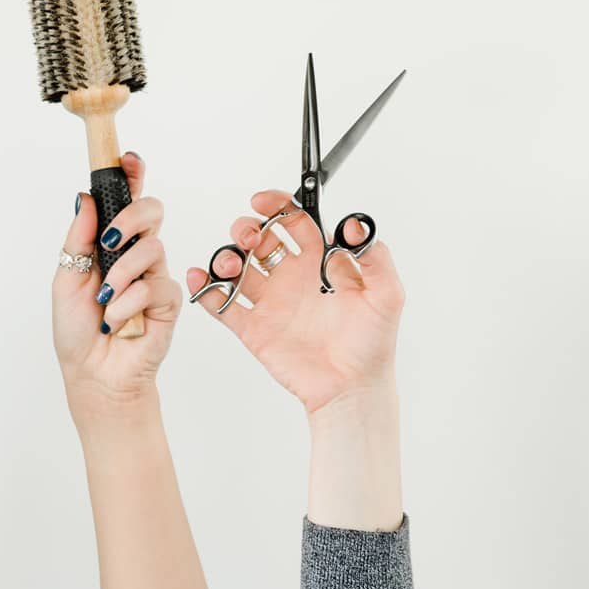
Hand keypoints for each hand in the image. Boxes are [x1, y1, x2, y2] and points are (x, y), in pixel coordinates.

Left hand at [53, 153, 180, 419]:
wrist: (93, 373)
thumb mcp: (66, 277)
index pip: (127, 201)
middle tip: (111, 239)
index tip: (127, 158)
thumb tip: (85, 197)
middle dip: (133, 216)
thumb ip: (78, 237)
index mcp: (113, 244)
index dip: (132, 175)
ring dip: (122, 274)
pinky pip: (157, 286)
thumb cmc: (78, 330)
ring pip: (154, 248)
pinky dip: (129, 302)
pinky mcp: (169, 302)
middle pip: (152, 211)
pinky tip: (118, 320)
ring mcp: (156, 277)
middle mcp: (137, 255)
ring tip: (106, 298)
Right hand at [185, 191, 404, 416]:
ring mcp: (271, 302)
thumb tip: (354, 225)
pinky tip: (201, 278)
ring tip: (231, 264)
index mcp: (320, 261)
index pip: (294, 221)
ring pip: (238, 267)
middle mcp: (292, 276)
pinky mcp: (254, 329)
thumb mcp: (386, 294)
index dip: (278, 206)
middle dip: (248, 229)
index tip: (264, 200)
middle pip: (260, 239)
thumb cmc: (373, 342)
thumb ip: (375, 257)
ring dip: (227, 256)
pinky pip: (223, 304)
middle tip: (250, 236)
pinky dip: (207, 288)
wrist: (353, 388)